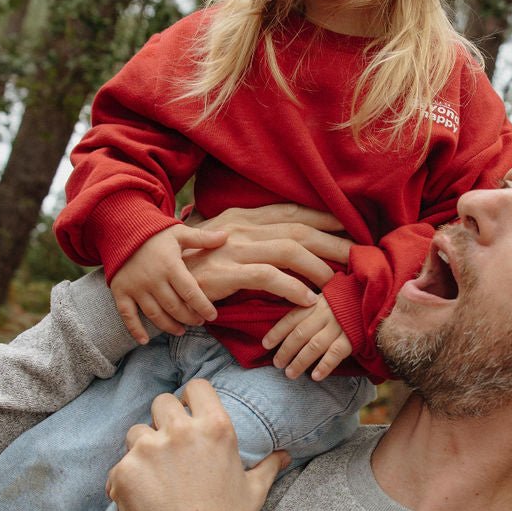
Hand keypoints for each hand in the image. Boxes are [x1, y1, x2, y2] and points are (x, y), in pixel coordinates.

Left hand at [107, 380, 288, 510]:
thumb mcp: (254, 490)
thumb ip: (268, 465)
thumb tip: (285, 454)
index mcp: (215, 427)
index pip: (196, 387)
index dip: (191, 397)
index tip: (188, 411)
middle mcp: (181, 431)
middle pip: (161, 402)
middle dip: (163, 420)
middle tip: (169, 446)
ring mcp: (149, 449)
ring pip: (136, 431)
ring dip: (142, 448)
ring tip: (153, 474)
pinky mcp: (125, 470)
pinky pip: (120, 464)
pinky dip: (126, 478)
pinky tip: (139, 497)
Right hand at [110, 225, 225, 342]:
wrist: (122, 229)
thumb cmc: (155, 232)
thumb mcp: (179, 232)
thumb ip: (202, 238)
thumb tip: (226, 236)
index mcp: (170, 266)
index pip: (190, 292)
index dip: (203, 306)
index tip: (213, 316)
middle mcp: (153, 279)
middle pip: (174, 307)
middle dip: (189, 318)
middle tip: (199, 323)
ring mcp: (136, 287)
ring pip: (155, 314)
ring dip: (169, 326)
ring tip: (181, 331)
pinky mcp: (120, 292)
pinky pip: (127, 315)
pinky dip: (135, 330)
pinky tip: (145, 340)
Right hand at [181, 204, 352, 306]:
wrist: (154, 273)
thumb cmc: (195, 263)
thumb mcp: (225, 242)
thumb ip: (254, 238)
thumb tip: (288, 242)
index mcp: (243, 216)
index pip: (291, 211)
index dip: (323, 217)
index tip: (350, 226)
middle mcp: (241, 226)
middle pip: (298, 229)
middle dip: (332, 241)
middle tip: (357, 254)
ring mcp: (233, 247)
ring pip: (288, 249)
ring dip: (317, 266)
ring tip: (335, 281)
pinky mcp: (225, 272)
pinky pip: (268, 277)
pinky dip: (292, 287)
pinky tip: (307, 299)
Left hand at [263, 295, 351, 380]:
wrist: (379, 293)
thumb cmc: (351, 296)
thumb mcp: (329, 293)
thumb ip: (313, 304)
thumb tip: (293, 321)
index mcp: (316, 301)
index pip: (291, 317)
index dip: (277, 332)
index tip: (265, 344)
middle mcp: (325, 313)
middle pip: (299, 334)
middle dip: (285, 351)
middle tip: (276, 364)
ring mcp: (339, 325)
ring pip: (314, 346)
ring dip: (300, 362)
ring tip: (290, 374)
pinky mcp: (353, 336)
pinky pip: (336, 353)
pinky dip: (325, 366)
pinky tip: (315, 377)